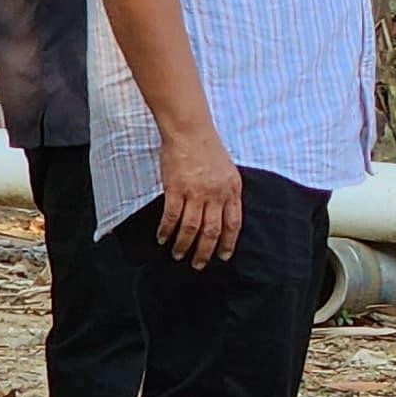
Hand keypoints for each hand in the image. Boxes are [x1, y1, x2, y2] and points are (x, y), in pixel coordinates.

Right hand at [156, 130, 243, 267]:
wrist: (190, 131)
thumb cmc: (208, 149)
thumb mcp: (228, 171)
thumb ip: (227, 192)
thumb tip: (224, 214)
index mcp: (232, 190)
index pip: (233, 223)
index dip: (228, 242)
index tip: (223, 256)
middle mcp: (216, 194)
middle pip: (212, 231)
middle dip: (205, 251)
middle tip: (198, 264)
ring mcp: (196, 192)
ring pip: (191, 228)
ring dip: (184, 245)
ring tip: (178, 255)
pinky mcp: (175, 189)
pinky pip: (171, 216)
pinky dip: (166, 230)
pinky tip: (162, 238)